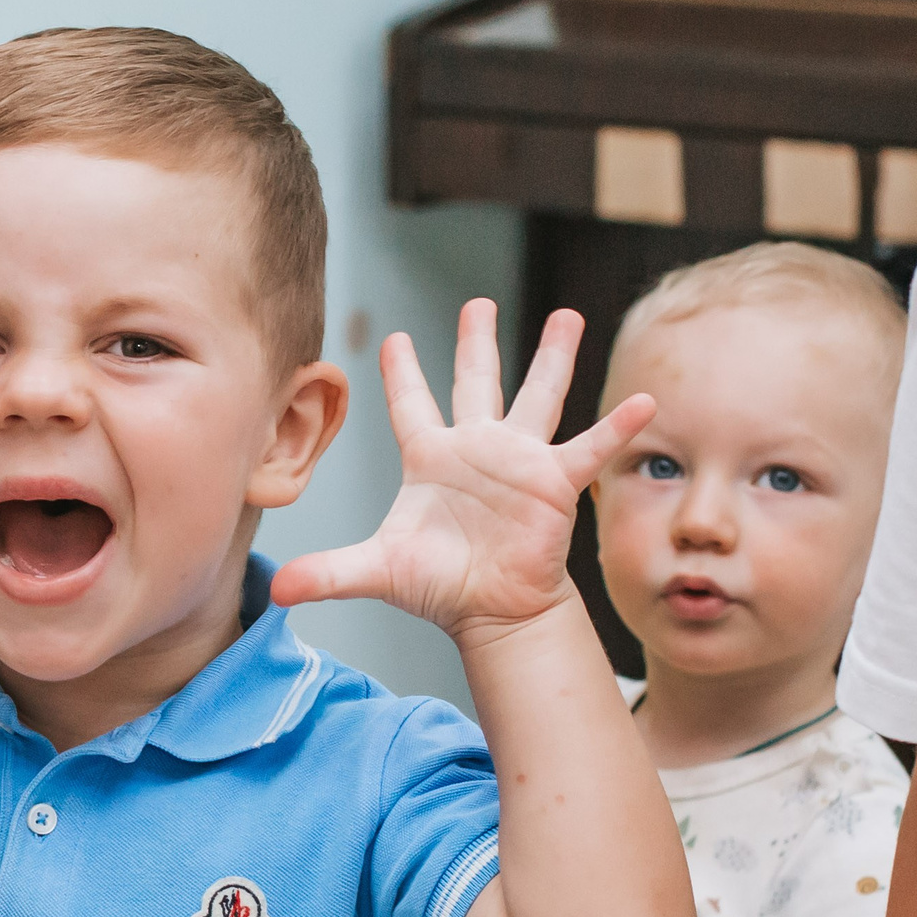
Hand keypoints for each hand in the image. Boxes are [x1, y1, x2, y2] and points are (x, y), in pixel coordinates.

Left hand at [270, 300, 652, 644]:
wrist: (492, 613)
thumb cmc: (439, 587)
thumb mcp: (376, 571)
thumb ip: (328, 573)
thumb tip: (274, 591)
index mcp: (431, 459)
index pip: (411, 405)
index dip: (402, 373)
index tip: (397, 339)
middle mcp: (476, 450)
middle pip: (476, 382)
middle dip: (477, 341)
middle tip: (479, 302)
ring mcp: (518, 461)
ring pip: (537, 395)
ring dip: (553, 356)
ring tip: (570, 315)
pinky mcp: (554, 484)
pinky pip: (588, 448)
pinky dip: (615, 427)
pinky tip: (643, 402)